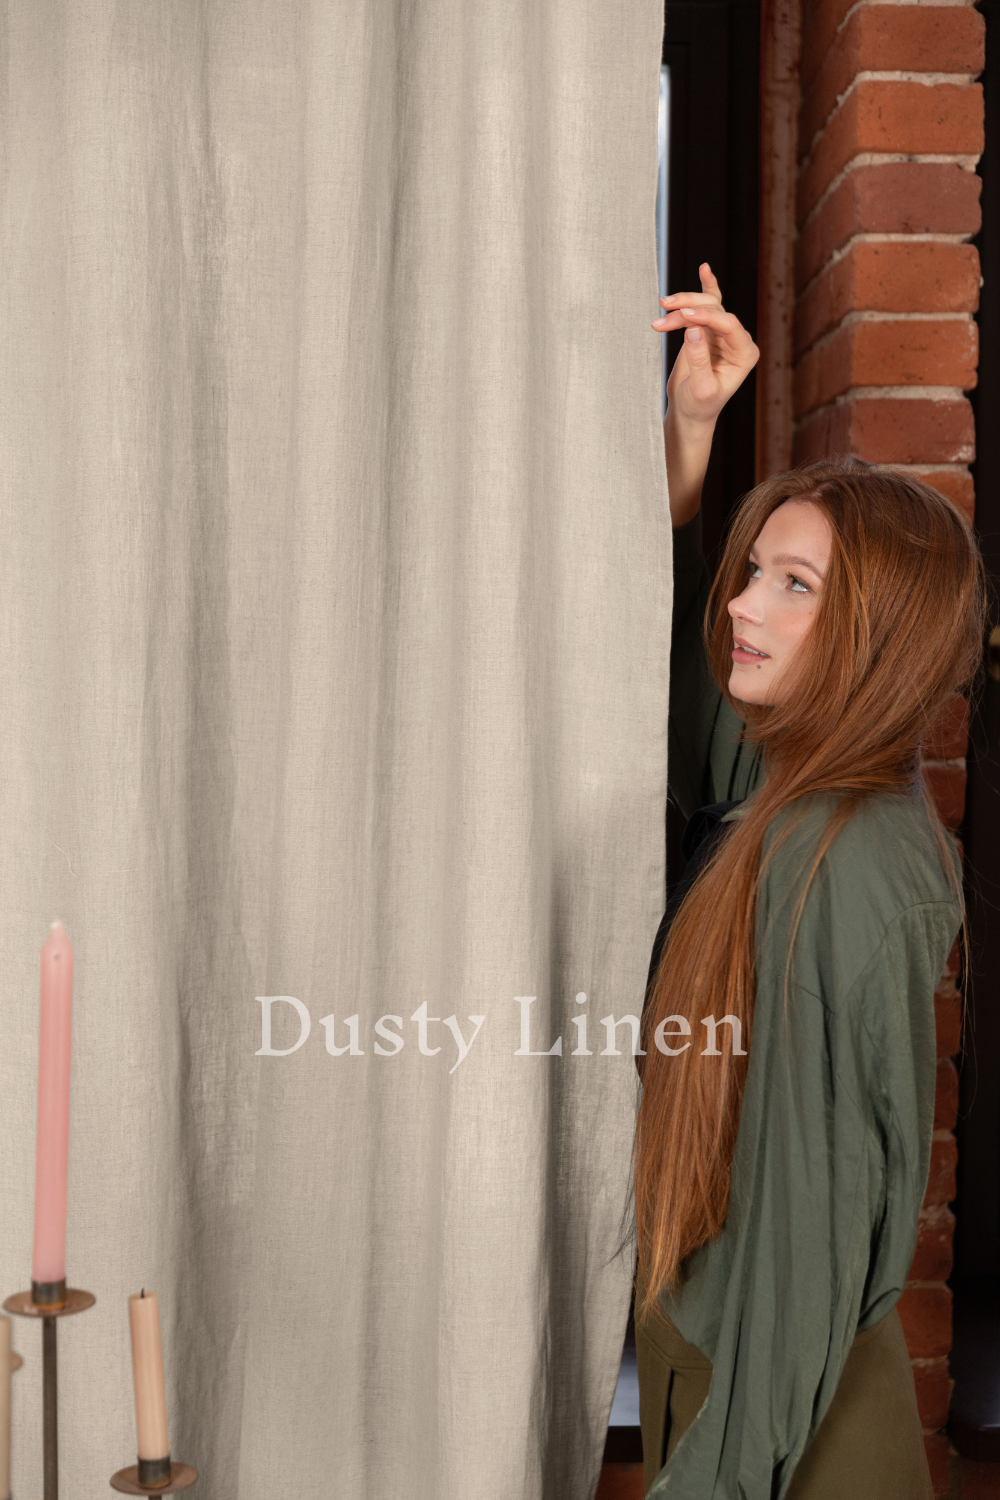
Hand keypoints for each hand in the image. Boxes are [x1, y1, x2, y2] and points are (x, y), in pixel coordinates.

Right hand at [651, 263, 758, 525]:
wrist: (689, 413)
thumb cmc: (698, 407)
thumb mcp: (699, 389)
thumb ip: (698, 360)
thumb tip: (693, 329)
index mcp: (745, 354)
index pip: (728, 325)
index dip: (707, 316)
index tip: (683, 315)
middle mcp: (737, 340)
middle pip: (716, 310)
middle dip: (690, 307)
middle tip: (667, 309)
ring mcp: (723, 333)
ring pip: (705, 305)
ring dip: (682, 306)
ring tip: (661, 310)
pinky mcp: (707, 330)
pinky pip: (708, 303)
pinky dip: (704, 287)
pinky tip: (705, 269)